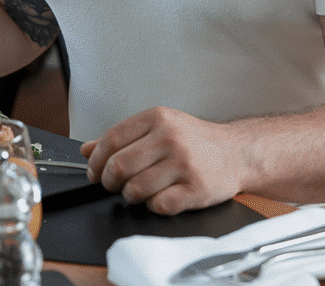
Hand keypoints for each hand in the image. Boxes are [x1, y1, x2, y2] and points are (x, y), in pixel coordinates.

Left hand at [80, 106, 248, 214]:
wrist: (238, 153)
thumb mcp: (158, 127)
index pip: (112, 139)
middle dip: (109, 181)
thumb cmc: (194, 141)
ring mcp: (185, 164)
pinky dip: (153, 206)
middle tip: (114, 185)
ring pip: (136, 189)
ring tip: (138, 191)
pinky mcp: (197, 189)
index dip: (96, 160)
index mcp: (157, 118)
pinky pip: (159, 205)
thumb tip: (86, 150)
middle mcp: (170, 138)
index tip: (94, 171)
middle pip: (120, 166)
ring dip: (130, 196)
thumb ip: (122, 138)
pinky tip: (159, 198)